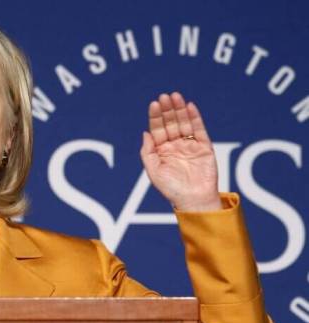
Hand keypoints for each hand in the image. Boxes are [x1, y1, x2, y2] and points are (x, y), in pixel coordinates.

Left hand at [140, 92, 221, 211]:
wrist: (193, 200)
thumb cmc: (171, 189)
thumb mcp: (153, 171)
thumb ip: (147, 152)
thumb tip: (145, 132)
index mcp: (161, 151)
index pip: (157, 129)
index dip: (155, 117)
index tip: (154, 104)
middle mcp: (175, 145)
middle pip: (170, 123)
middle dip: (167, 110)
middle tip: (165, 96)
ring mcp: (190, 145)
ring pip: (184, 123)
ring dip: (179, 110)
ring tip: (176, 96)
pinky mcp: (204, 147)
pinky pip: (199, 129)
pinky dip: (195, 118)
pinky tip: (189, 107)